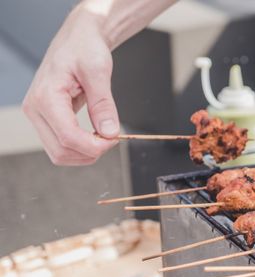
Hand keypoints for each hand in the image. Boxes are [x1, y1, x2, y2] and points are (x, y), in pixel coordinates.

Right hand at [22, 6, 118, 165]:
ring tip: (103, 136)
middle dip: (91, 152)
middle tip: (112, 137)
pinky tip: (94, 136)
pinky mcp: (46, 120)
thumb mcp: (98, 71)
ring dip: (85, 153)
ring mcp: (38, 116)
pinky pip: (60, 147)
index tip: (115, 138)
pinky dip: (80, 148)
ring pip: (59, 154)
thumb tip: (109, 132)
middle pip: (62, 151)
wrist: (77, 40)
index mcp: (45, 96)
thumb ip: (103, 104)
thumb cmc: (85, 49)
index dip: (95, 146)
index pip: (68, 137)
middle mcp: (35, 109)